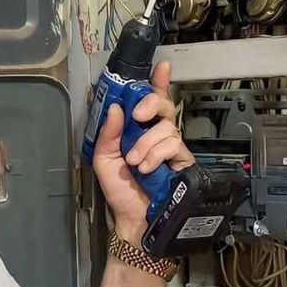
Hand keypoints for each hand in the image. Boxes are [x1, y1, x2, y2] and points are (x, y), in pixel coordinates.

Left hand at [91, 62, 194, 242]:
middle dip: (150, 103)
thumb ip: (108, 133)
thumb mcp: (104, 159)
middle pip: (164, 105)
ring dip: (146, 143)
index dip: (157, 82)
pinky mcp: (183, 161)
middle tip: (136, 115)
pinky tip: (146, 167)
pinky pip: (172, 145)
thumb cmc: (120, 190)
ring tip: (135, 162)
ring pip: (166, 127)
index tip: (161, 66)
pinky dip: (156, 154)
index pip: (151, 101)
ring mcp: (171, 148)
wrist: (133, 220)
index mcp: (138, 131)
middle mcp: (157, 135)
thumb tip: (116, 108)